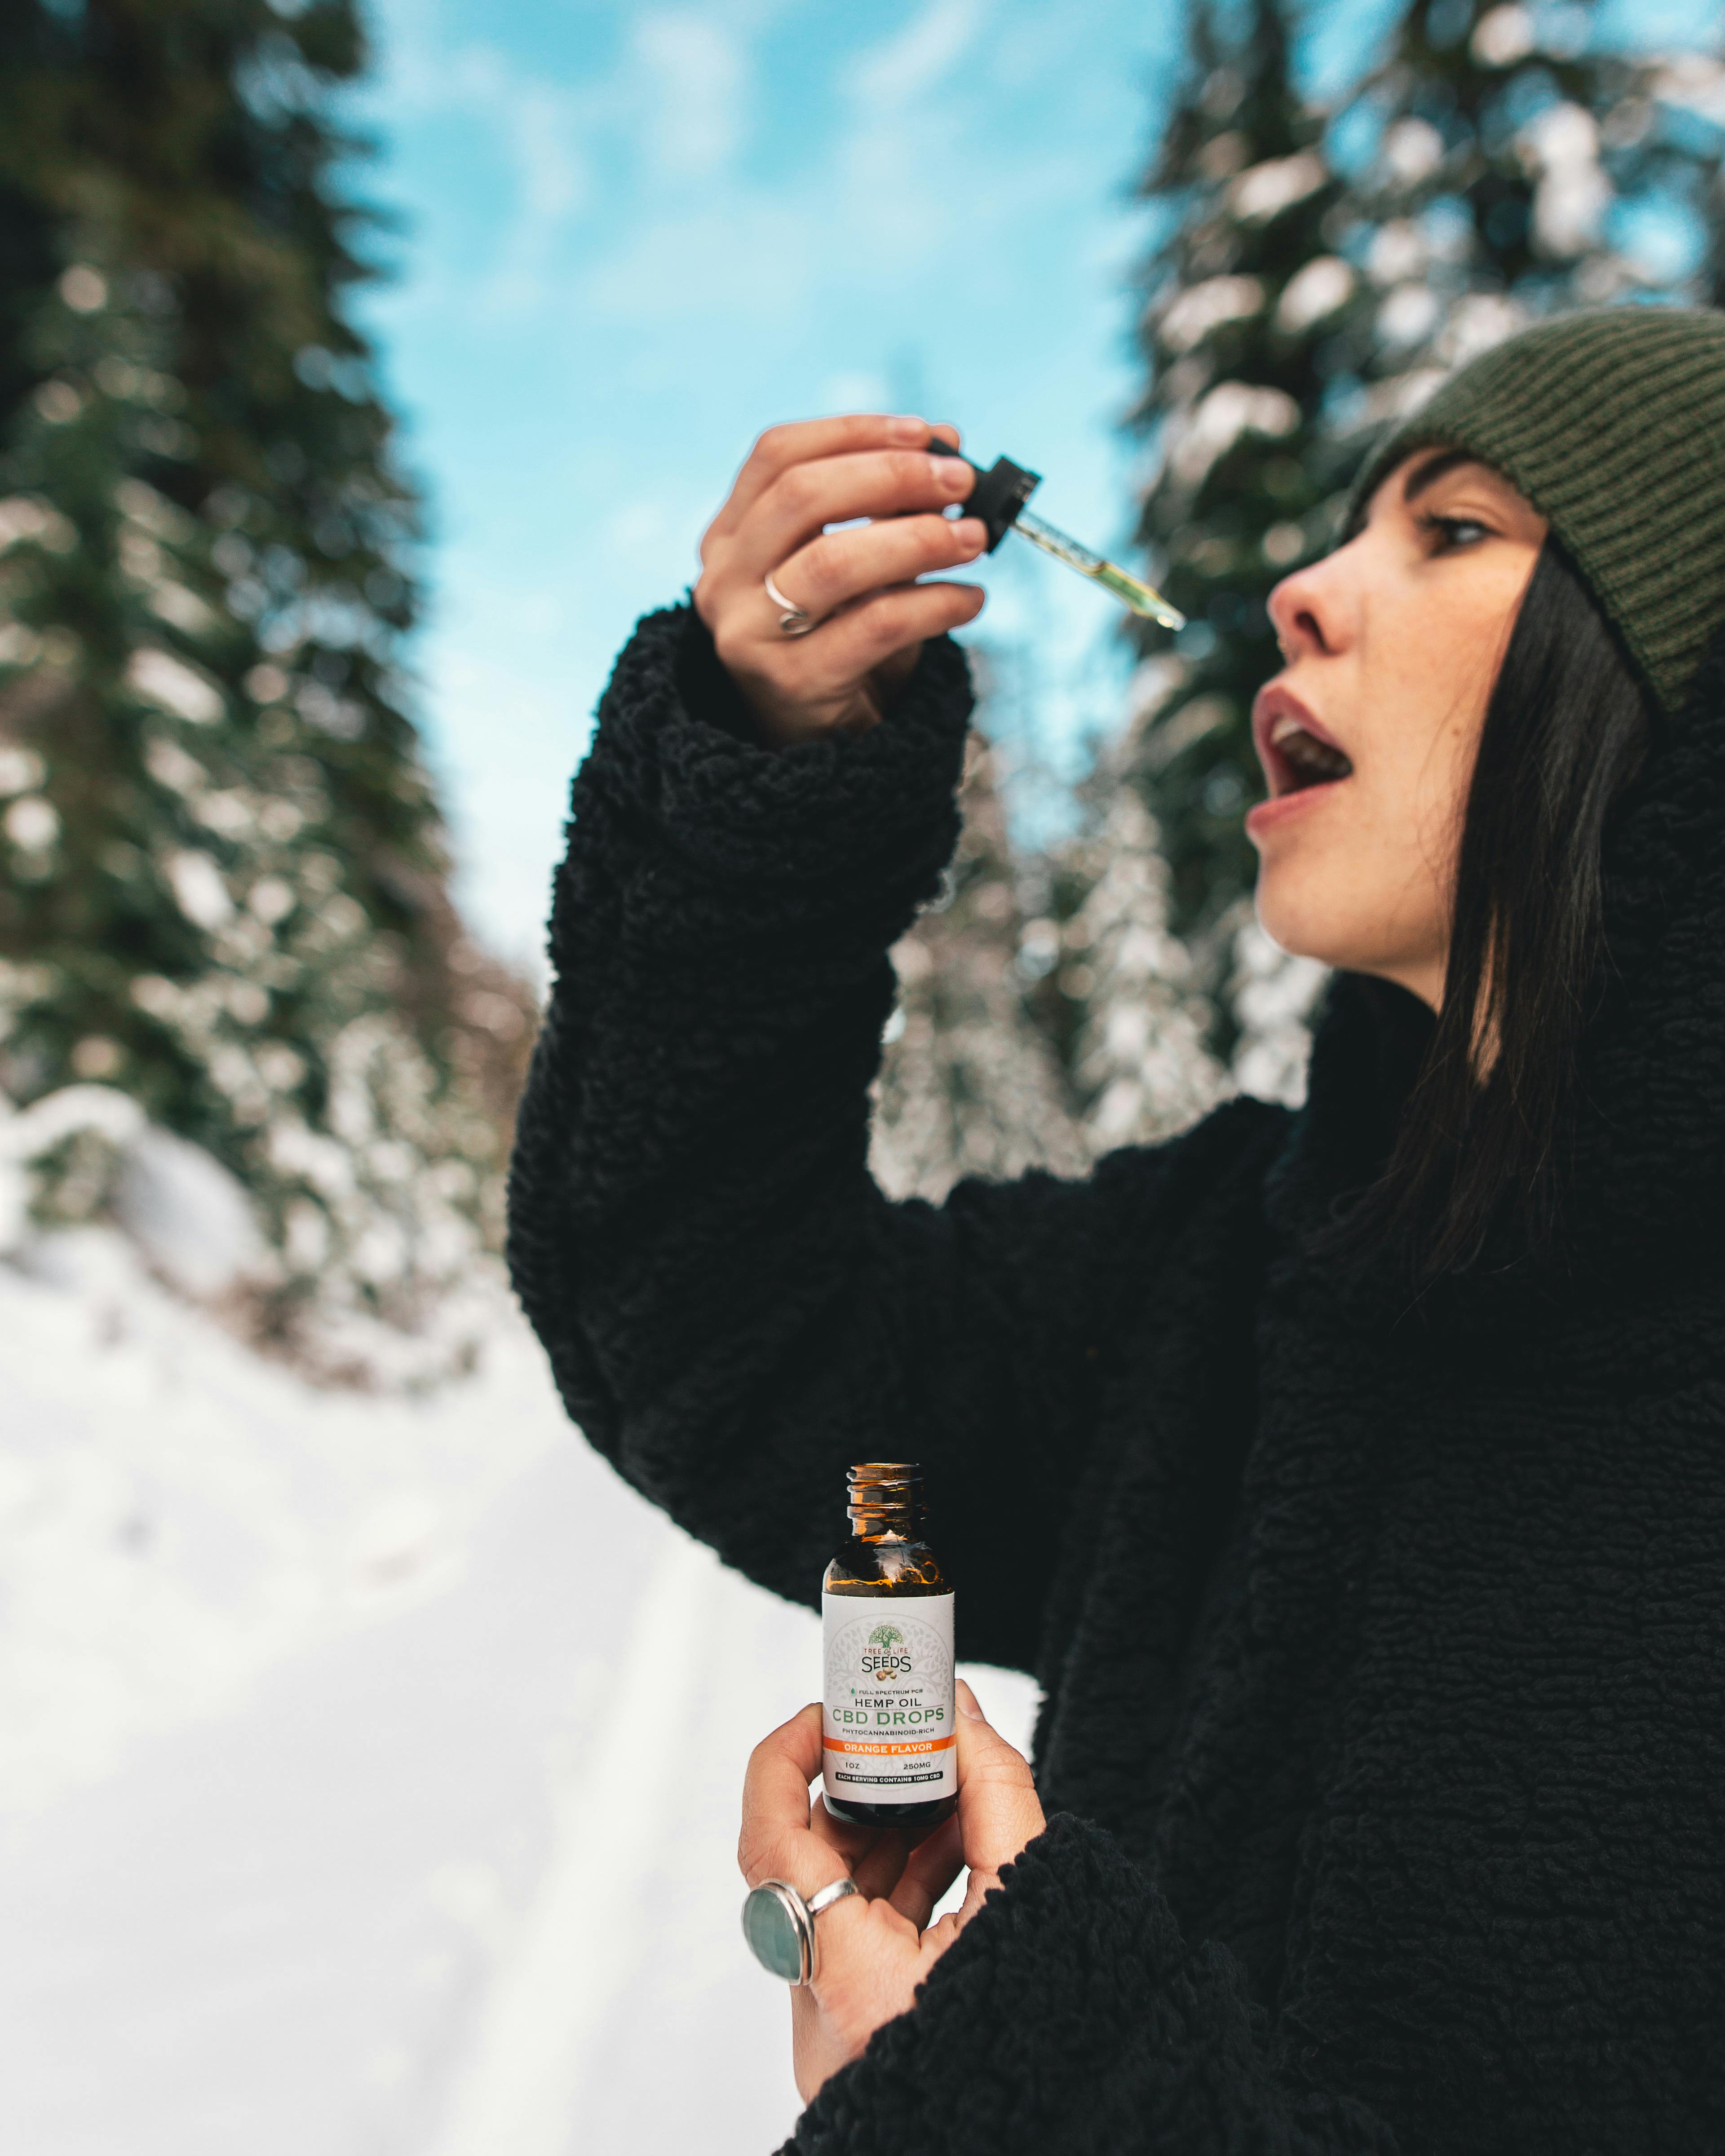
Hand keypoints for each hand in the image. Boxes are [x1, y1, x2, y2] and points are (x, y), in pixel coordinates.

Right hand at [693, 414, 986, 747]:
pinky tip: (970, 600)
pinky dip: (935, 605)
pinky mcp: (791, 682)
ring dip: (919, 539)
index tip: (926, 431)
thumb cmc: (839, 640)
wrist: (819, 745)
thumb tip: (948, 443)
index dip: (853, 431)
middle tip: (960, 482)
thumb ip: (887, 507)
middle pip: (802, 497)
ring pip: (835, 562)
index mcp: (731, 534)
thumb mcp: (855, 567)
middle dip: (892, 476)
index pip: (776, 454)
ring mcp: (749, 633)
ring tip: (974, 538)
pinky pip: (875, 626)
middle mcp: (725, 578)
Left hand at [738, 1677, 1044, 2105]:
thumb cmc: (1038, 2046)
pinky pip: (861, 1936)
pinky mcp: (853, 2029)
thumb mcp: (1028, 1903)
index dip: (784, 1761)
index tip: (825, 1717)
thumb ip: (996, 1799)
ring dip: (888, 1833)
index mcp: (853, 1985)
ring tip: (951, 1787)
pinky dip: (901, 1882)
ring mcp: (831, 2025)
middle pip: (809, 1865)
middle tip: (904, 1740)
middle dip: (859, 1791)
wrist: (1036, 2127)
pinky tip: (955, 1842)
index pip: (771, 1846)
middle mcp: (822, 2012)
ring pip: (837, 1899)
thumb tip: (964, 1715)